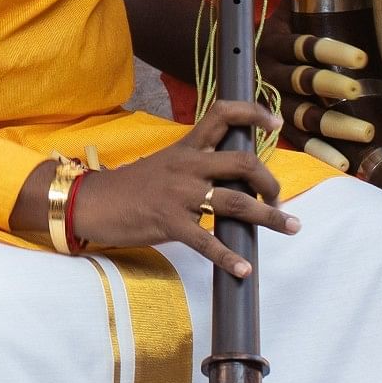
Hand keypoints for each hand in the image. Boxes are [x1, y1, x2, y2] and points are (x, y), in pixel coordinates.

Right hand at [56, 96, 299, 277]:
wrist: (92, 203)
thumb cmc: (130, 187)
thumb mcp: (166, 164)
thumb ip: (198, 165)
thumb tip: (234, 178)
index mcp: (186, 147)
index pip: (222, 114)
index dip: (253, 113)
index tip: (276, 125)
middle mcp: (187, 165)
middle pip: (242, 162)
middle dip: (270, 181)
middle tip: (278, 198)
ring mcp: (180, 194)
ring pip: (235, 201)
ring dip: (268, 216)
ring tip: (290, 226)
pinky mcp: (170, 222)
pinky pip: (207, 241)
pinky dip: (229, 257)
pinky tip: (243, 269)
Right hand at [259, 25, 381, 151]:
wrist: (239, 58)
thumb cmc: (282, 32)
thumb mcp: (288, 13)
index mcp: (274, 43)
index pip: (303, 46)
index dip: (331, 51)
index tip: (362, 59)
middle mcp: (269, 73)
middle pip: (300, 81)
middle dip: (329, 85)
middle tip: (357, 90)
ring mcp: (270, 103)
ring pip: (301, 116)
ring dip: (333, 125)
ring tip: (366, 132)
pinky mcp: (273, 126)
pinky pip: (297, 140)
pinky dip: (319, 151)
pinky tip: (344, 163)